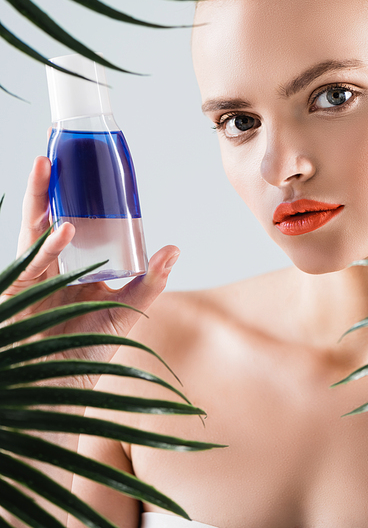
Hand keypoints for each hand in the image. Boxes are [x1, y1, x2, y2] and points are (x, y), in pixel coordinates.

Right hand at [6, 156, 178, 364]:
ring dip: (38, 200)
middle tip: (50, 157)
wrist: (61, 385)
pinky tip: (64, 230)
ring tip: (48, 171)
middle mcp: (46, 264)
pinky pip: (30, 263)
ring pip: (30, 230)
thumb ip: (149, 282)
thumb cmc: (90, 347)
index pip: (66, 218)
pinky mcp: (16, 292)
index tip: (79, 167)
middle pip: (42, 216)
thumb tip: (174, 249)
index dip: (69, 194)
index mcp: (68, 262)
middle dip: (44, 186)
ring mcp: (29, 276)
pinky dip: (47, 245)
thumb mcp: (126, 310)